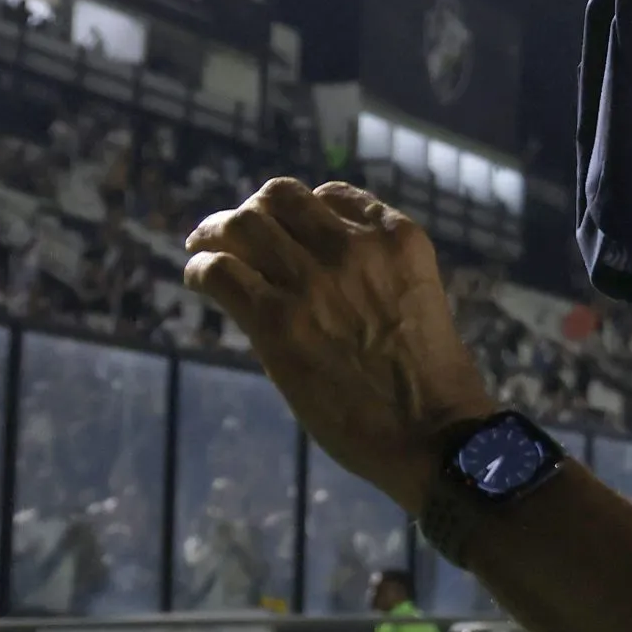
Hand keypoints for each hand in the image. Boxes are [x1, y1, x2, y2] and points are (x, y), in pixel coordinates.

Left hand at [183, 180, 495, 513]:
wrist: (432, 435)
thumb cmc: (430, 382)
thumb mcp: (415, 296)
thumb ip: (373, 270)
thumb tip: (313, 269)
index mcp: (397, 236)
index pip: (328, 196)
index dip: (297, 212)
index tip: (282, 233)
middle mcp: (354, 246)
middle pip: (278, 198)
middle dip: (252, 212)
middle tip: (231, 235)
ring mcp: (315, 280)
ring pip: (241, 225)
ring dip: (215, 234)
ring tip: (202, 250)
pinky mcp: (279, 321)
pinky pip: (221, 271)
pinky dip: (202, 269)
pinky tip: (199, 281)